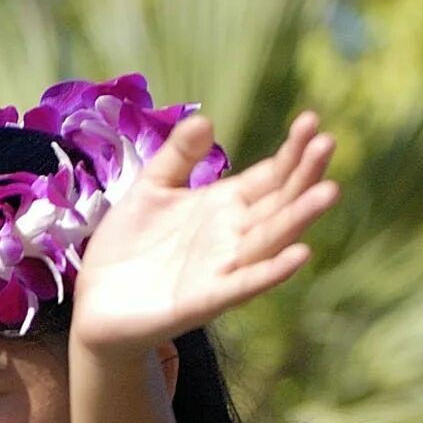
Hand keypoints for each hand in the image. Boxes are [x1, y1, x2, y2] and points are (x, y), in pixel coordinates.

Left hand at [71, 111, 337, 353]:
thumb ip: (177, 157)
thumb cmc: (127, 247)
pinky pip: (243, 285)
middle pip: (280, 202)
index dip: (292, 151)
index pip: (270, 175)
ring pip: (270, 240)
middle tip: (328, 142)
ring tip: (328, 191)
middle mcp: (233, 236)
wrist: (95, 303)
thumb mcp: (150, 190)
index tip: (312, 121)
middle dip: (304, 175)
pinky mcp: (204, 300)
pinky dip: (269, 272)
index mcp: (224, 205)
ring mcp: (222, 268)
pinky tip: (299, 255)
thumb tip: (205, 119)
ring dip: (299, 218)